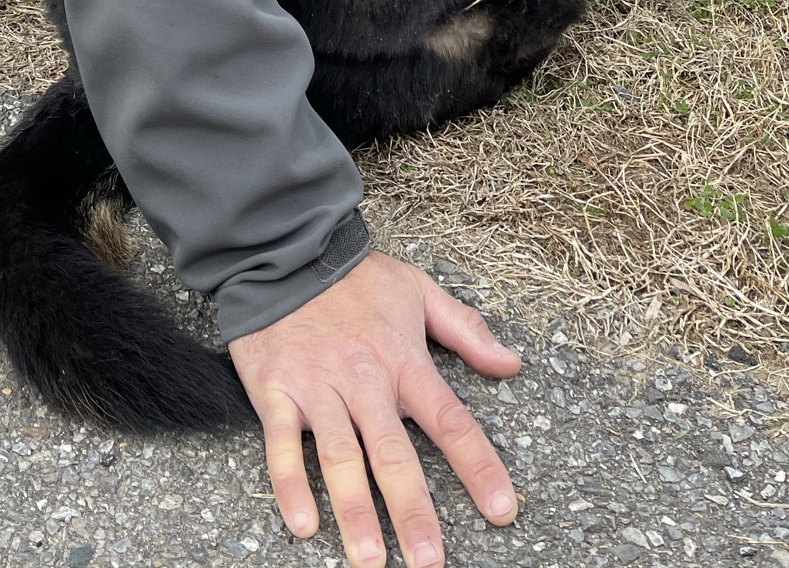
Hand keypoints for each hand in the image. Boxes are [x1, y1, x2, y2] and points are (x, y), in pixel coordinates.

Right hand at [227, 251, 519, 566]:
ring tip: (370, 558)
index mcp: (403, 361)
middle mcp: (364, 380)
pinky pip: (281, 443)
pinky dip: (290, 483)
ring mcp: (318, 387)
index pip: (450, 420)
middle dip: (413, 510)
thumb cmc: (355, 278)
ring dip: (355, 510)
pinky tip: (303, 522)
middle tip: (429, 560)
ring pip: (339, 457)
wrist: (285, 251)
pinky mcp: (276, 390)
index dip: (478, 467)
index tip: (502, 511)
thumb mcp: (418, 290)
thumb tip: (512, 361)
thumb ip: (466, 328)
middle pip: (393, 453)